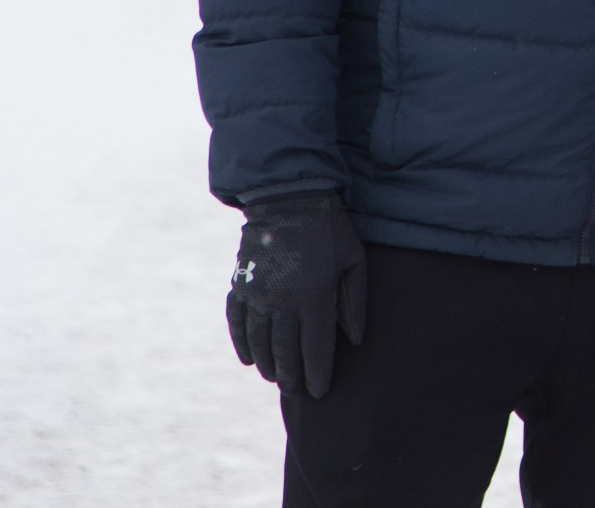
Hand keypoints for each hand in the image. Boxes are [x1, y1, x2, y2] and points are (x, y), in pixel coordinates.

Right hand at [227, 192, 367, 397]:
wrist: (289, 200)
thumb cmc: (330, 232)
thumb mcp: (354, 262)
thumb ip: (355, 302)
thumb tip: (356, 340)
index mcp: (315, 296)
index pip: (316, 347)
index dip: (318, 373)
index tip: (321, 392)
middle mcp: (284, 301)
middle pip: (286, 351)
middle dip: (292, 375)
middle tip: (297, 392)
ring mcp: (258, 295)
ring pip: (260, 342)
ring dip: (268, 364)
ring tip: (276, 379)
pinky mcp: (241, 286)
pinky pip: (237, 323)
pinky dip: (242, 343)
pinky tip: (249, 359)